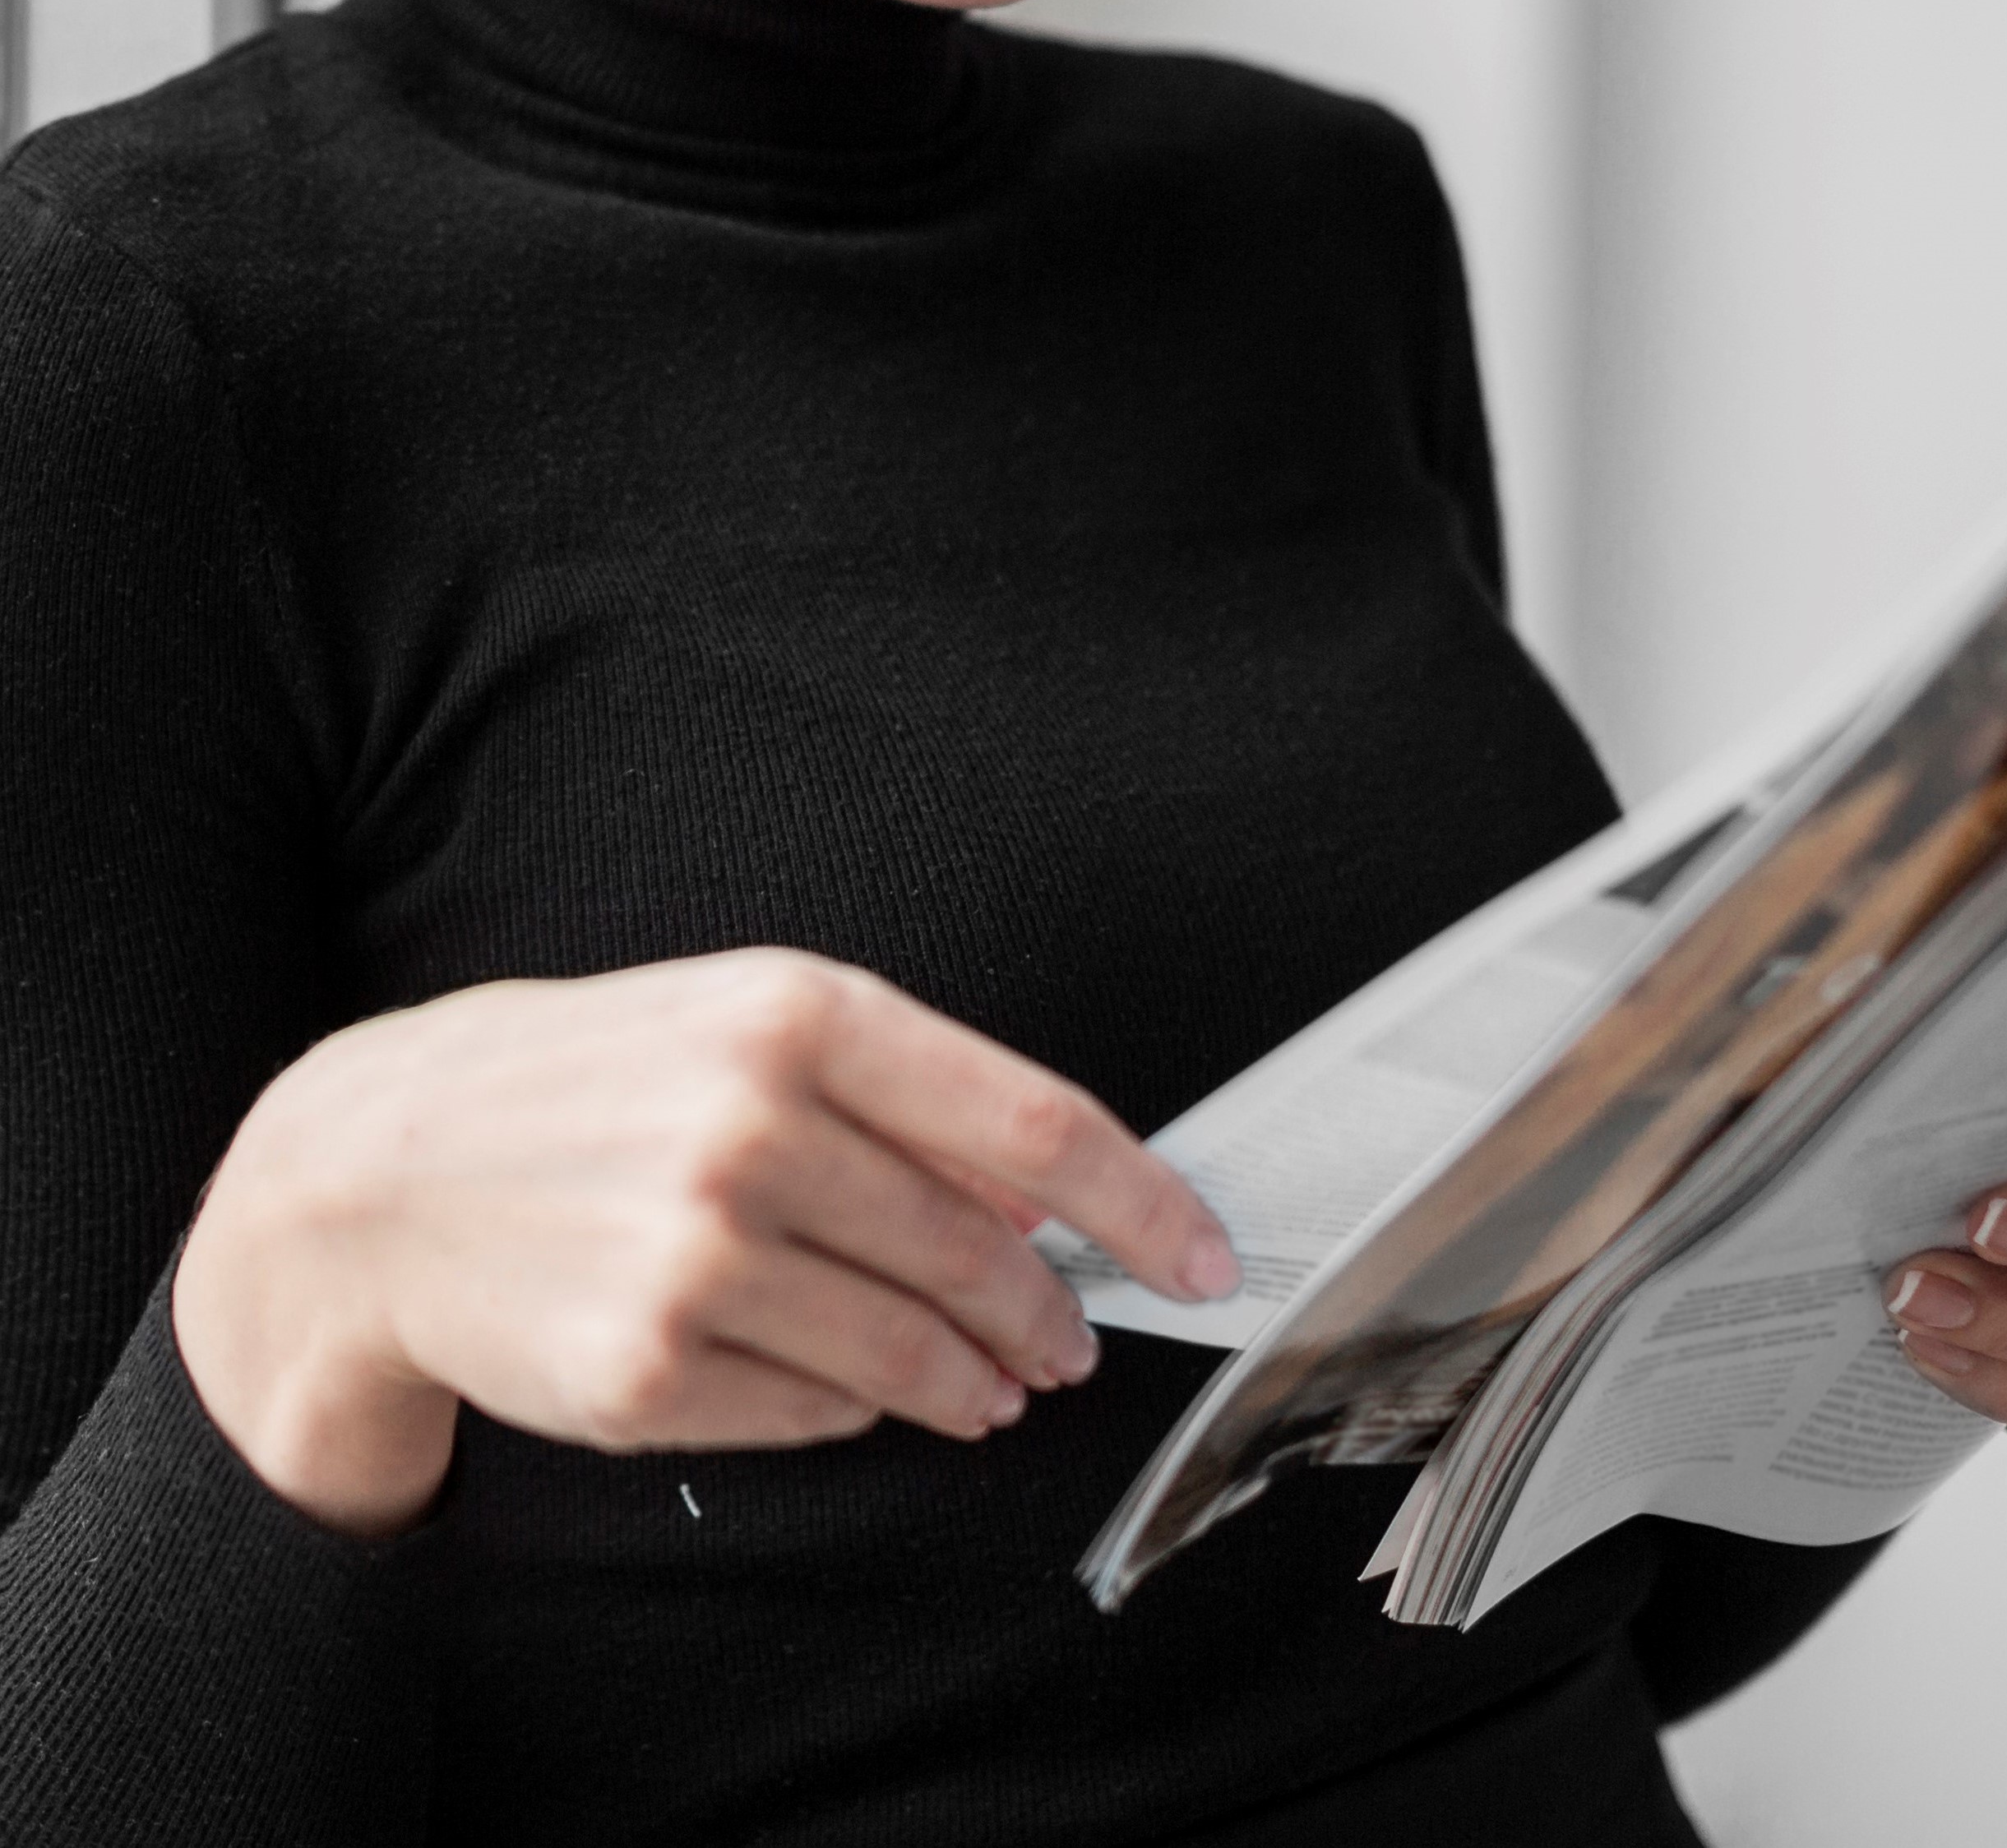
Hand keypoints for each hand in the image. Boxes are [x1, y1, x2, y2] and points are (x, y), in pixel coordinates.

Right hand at [173, 950, 1239, 1537]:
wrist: (385, 1171)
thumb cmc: (599, 1079)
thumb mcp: (751, 1024)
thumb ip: (904, 1096)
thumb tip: (1046, 1203)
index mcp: (798, 1015)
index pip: (1031, 1123)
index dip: (1142, 1203)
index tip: (1205, 1258)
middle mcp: (751, 1128)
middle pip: (979, 1252)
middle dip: (1052, 1311)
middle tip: (1075, 1340)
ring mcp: (694, 1255)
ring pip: (912, 1348)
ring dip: (976, 1378)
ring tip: (995, 1385)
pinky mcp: (646, 1366)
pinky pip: (816, 1408)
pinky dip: (861, 1404)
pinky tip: (862, 1385)